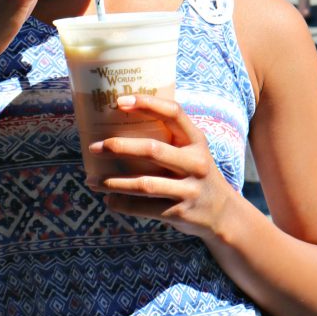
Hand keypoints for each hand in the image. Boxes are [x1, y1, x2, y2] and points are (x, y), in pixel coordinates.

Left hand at [90, 94, 233, 237]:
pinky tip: (109, 200)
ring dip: (114, 182)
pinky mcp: (180, 213)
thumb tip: (121, 121)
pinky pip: (145, 208)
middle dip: (120, 147)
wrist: (223, 214)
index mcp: (196, 140)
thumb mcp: (192, 150)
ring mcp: (189, 189)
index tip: (120, 101)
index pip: (173, 113)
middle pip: (152, 150)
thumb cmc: (196, 173)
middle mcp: (195, 162)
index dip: (147, 104)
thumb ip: (169, 138)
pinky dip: (123, 204)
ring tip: (92, 180)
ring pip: (145, 184)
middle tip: (94, 147)